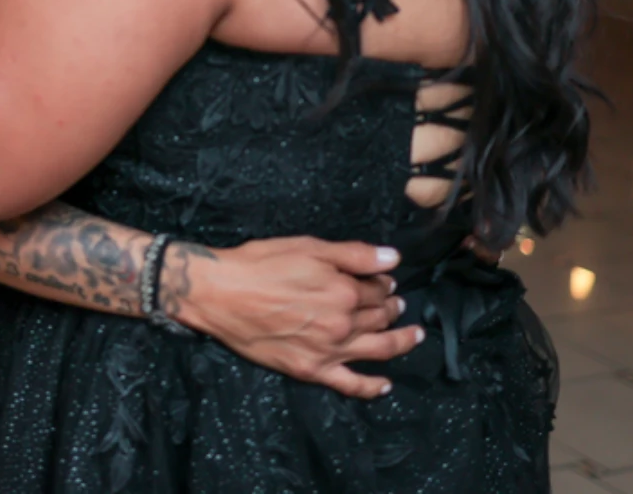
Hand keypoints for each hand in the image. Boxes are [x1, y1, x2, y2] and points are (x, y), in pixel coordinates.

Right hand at [170, 237, 422, 399]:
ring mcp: (328, 350)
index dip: (384, 282)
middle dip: (392, 307)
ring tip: (412, 335)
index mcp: (343, 290)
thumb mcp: (306, 246)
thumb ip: (353, 254)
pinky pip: (350, 384)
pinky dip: (372, 387)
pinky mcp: (311, 369)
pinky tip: (385, 385)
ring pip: (378, 349)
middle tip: (397, 302)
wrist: (219, 293)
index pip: (377, 288)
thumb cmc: (258, 264)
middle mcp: (342, 323)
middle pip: (379, 317)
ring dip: (400, 342)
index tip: (386, 279)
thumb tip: (392, 258)